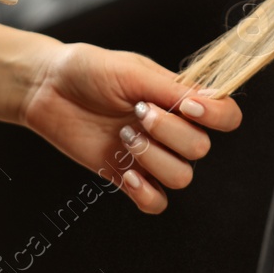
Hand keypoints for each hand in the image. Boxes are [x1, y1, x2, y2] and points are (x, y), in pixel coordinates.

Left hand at [18, 40, 241, 212]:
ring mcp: (151, 155)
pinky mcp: (127, 176)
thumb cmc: (89, 70)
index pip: (226, 116)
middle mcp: (173, 129)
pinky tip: (126, 172)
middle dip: (169, 133)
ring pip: (181, 177)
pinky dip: (145, 192)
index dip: (215, 116)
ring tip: (124, 136)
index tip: (185, 106)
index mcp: (181, 99)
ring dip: (153, 159)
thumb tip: (209, 100)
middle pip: (201, 149)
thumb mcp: (132, 70)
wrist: (47, 88)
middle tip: (137, 113)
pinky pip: (156, 202)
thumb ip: (171, 89)